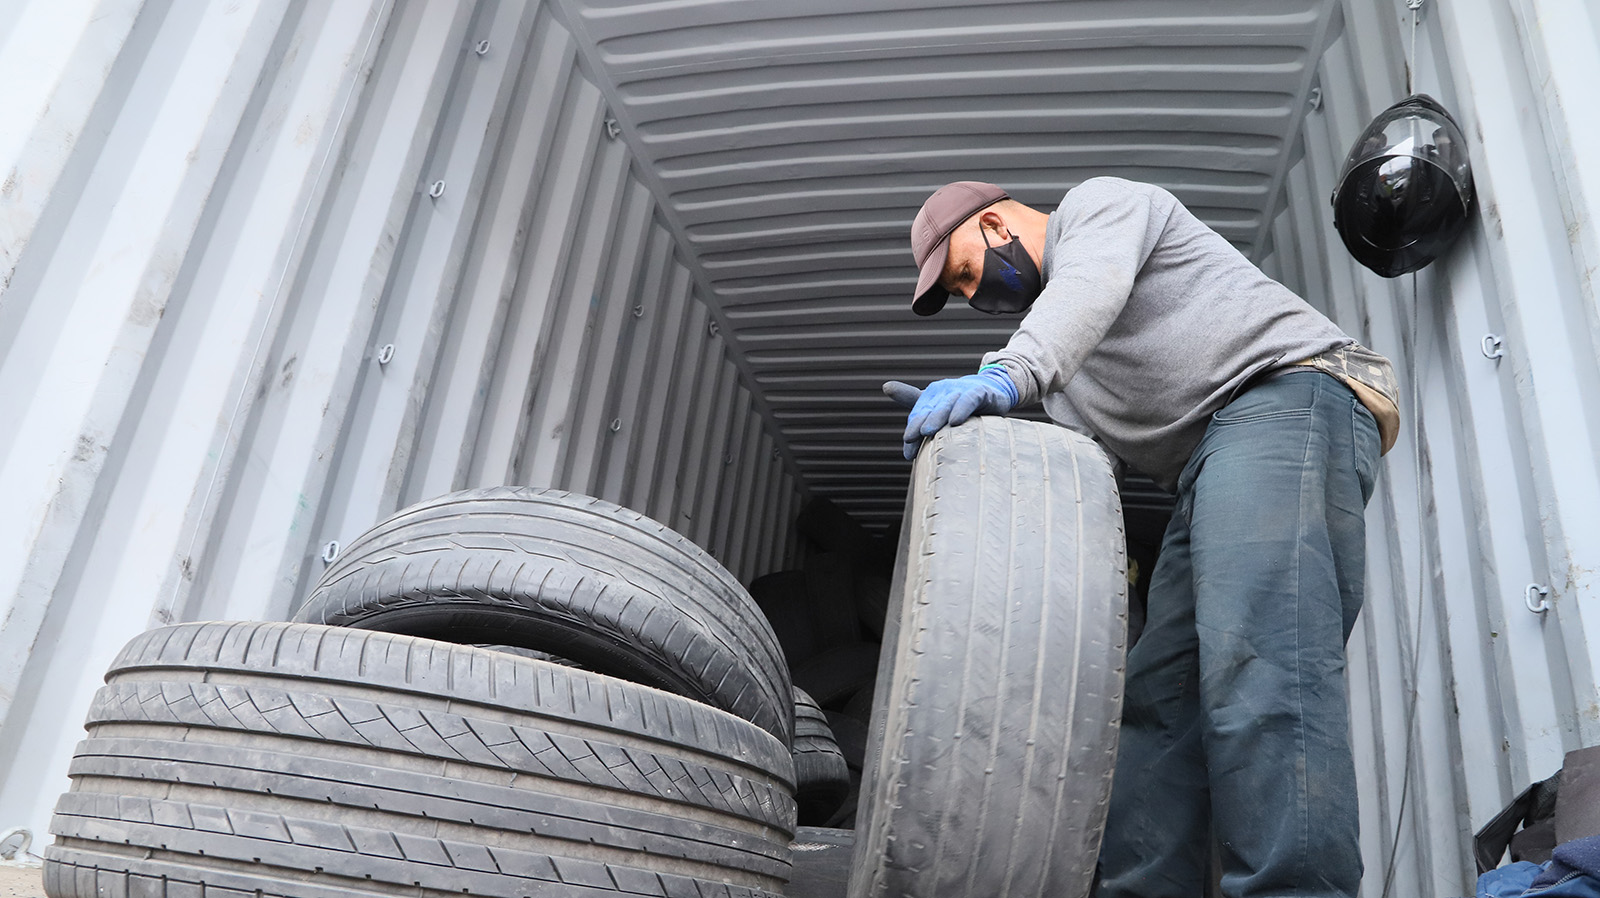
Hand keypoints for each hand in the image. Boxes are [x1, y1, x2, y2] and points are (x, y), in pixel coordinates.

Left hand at [889, 368, 1017, 459]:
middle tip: (909, 438)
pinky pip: (969, 400)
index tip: (907, 454)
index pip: (917, 416)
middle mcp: (944, 391)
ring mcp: (961, 391)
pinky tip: (955, 422)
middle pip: (929, 410)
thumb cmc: (959, 400)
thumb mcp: (936, 402)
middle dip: (918, 424)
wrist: (992, 389)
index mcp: (932, 395)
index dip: (911, 432)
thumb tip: (885, 386)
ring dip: (937, 417)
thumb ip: (912, 400)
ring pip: (946, 404)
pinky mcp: (979, 393)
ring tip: (927, 431)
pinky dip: (961, 409)